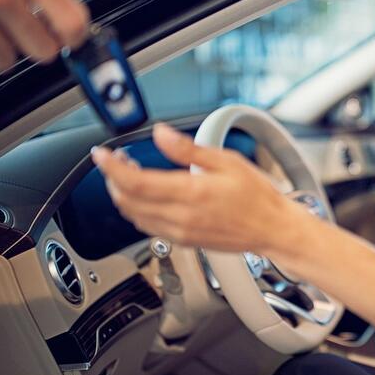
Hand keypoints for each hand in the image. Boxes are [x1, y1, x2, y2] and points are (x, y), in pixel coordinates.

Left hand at [91, 123, 297, 253]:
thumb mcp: (226, 161)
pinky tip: (144, 196)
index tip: (102, 154)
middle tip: (117, 160)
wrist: (272, 228)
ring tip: (128, 175)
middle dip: (113, 180)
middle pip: (127, 201)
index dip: (112, 167)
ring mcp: (179, 232)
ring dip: (123, 196)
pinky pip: (147, 226)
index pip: (135, 182)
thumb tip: (161, 133)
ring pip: (133, 216)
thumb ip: (188, 149)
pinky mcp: (182, 241)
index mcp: (191, 193)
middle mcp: (181, 217)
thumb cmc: (257, 196)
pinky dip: (136, 210)